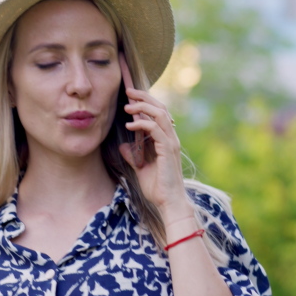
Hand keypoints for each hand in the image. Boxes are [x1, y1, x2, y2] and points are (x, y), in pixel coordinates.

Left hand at [119, 86, 193, 219]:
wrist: (169, 203)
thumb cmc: (158, 188)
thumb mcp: (140, 168)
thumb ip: (134, 156)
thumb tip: (124, 146)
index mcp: (166, 140)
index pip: (158, 113)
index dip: (146, 102)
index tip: (130, 97)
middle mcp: (171, 138)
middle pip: (160, 108)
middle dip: (144, 97)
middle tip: (128, 91)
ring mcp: (171, 142)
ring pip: (160, 114)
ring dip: (143, 107)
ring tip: (127, 106)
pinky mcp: (168, 149)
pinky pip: (156, 129)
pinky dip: (142, 124)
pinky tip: (130, 125)